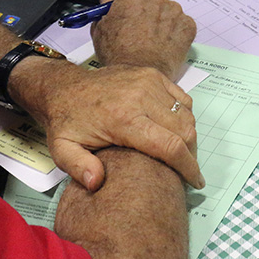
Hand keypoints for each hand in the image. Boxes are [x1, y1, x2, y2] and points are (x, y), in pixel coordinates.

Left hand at [35, 0, 201, 190]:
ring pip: (186, 115)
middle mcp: (141, 97)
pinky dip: (184, 116)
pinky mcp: (153, 74)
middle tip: (184, 170)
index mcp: (124, 119)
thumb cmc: (67, 122)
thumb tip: (96, 183)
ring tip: (179, 153)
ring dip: (188, 136)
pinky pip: (182, 99)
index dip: (188, 167)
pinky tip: (174, 130)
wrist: (64, 87)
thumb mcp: (62, 150)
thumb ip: (79, 167)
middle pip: (185, 130)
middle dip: (191, 155)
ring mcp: (149, 82)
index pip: (170, 146)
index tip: (195, 182)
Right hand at [90, 0, 195, 78]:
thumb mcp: (101, 29)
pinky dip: (175, 32)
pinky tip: (164, 45)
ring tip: (152, 40)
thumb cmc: (118, 54)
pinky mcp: (187, 25)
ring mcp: (174, 10)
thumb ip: (105, 6)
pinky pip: (181, 24)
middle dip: (146, 8)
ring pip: (168, 9)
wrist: (139, 75)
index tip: (128, 5)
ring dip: (162, 20)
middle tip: (139, 28)